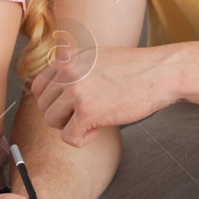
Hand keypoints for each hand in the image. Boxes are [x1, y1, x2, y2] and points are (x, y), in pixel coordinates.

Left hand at [31, 44, 179, 146]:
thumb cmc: (133, 69)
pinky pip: (68, 138)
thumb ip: (71, 70)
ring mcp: (76, 91)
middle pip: (43, 105)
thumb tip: (52, 94)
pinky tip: (97, 131)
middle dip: (62, 115)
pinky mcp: (87, 112)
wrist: (160, 73)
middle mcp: (67, 71)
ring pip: (51, 121)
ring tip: (91, 121)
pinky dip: (81, 140)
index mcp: (66, 58)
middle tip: (84, 115)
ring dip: (70, 126)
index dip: (52, 101)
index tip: (70, 106)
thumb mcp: (94, 58)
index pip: (37, 86)